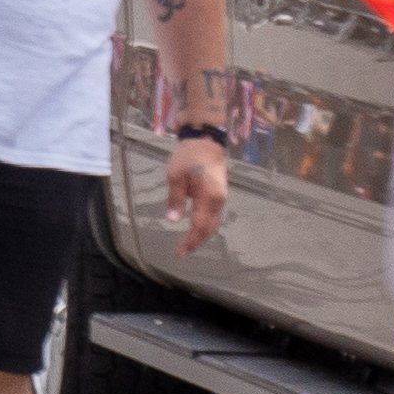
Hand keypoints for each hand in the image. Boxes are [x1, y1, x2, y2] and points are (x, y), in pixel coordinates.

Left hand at [165, 136, 230, 253]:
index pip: (200, 226)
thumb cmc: (188, 156)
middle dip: (197, 241)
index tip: (180, 251)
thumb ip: (175, 199)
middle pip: (210, 228)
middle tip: (182, 251)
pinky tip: (196, 228)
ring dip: (202, 235)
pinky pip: (213, 215)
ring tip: (188, 243)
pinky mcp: (218, 194)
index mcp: (209, 197)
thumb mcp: (176, 176)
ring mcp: (220, 198)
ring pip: (213, 223)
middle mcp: (218, 201)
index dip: (191, 241)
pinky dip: (205, 225)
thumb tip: (173, 220)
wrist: (206, 141)